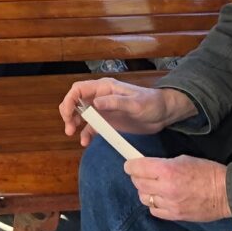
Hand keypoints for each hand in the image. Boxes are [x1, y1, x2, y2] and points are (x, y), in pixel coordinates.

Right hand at [58, 78, 193, 140]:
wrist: (164, 114)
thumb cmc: (151, 103)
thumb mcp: (134, 103)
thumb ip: (115, 102)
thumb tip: (94, 103)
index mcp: (104, 88)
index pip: (79, 89)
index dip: (69, 99)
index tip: (67, 114)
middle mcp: (100, 98)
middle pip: (77, 102)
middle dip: (69, 113)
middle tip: (69, 128)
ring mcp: (103, 110)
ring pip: (82, 115)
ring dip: (75, 123)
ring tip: (72, 134)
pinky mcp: (108, 122)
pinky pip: (93, 127)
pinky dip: (87, 133)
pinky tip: (85, 142)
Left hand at [124, 154, 230, 221]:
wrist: (226, 193)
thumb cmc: (207, 172)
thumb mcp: (183, 159)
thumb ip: (163, 165)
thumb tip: (149, 167)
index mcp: (167, 170)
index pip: (136, 168)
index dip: (131, 166)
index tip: (131, 165)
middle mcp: (165, 188)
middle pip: (138, 184)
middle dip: (138, 177)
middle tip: (144, 175)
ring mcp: (170, 204)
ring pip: (144, 198)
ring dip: (146, 192)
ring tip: (154, 187)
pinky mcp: (175, 216)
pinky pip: (155, 211)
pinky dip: (155, 204)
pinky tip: (162, 199)